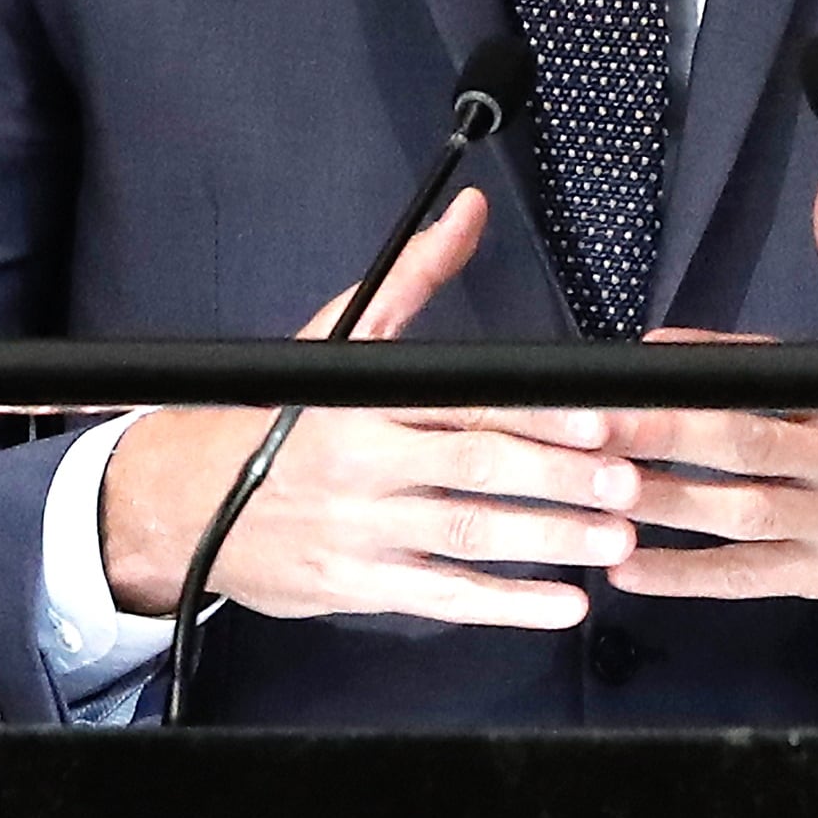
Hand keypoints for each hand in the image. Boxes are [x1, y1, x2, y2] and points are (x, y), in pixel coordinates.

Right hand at [95, 189, 642, 626]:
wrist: (189, 504)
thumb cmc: (282, 419)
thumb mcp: (337, 342)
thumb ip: (411, 277)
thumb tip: (467, 211)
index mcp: (363, 400)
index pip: (464, 405)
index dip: (536, 415)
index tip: (601, 419)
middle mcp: (363, 466)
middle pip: (475, 472)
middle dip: (558, 480)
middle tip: (628, 484)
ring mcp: (362, 532)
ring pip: (468, 537)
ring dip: (549, 542)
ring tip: (618, 541)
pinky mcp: (360, 587)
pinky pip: (444, 598)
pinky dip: (507, 606)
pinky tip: (564, 604)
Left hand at [595, 157, 817, 620]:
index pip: (779, 373)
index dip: (713, 361)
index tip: (649, 353)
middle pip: (746, 445)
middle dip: (666, 434)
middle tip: (593, 423)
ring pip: (738, 516)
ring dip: (665, 504)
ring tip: (595, 487)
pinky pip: (745, 577)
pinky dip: (686, 576)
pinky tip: (627, 567)